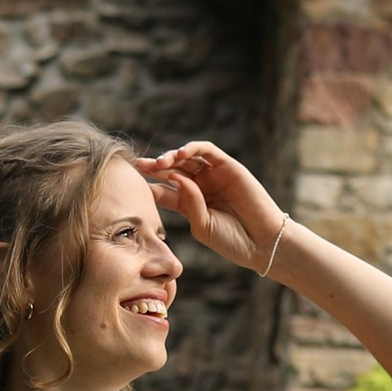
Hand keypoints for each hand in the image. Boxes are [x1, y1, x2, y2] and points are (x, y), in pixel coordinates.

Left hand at [137, 140, 284, 272]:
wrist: (261, 242)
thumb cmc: (231, 240)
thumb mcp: (201, 226)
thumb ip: (188, 203)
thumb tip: (175, 177)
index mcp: (188, 204)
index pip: (163, 190)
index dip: (147, 185)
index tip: (130, 183)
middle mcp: (199, 187)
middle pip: (172, 171)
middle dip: (155, 167)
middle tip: (140, 166)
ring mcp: (214, 176)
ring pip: (187, 158)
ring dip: (171, 157)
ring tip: (160, 163)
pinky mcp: (228, 166)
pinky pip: (208, 151)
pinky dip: (193, 148)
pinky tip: (180, 154)